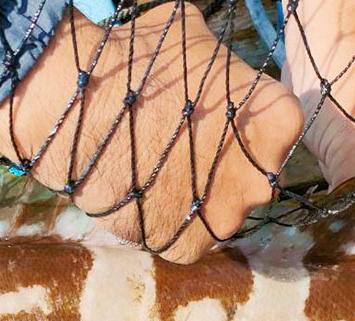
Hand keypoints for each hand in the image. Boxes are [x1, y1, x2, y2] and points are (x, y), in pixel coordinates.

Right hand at [0, 4, 303, 263]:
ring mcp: (226, 217)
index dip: (241, 123)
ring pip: (219, 211)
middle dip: (224, 165)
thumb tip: (214, 67)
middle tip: (184, 147)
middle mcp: (263, 177)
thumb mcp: (195, 40)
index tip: (213, 118)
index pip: (275, 130)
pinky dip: (166, 222)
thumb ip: (222, 66)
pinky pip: (184, 237)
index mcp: (279, 122)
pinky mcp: (187, 247)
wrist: (75, 108)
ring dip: (197, 197)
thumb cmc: (138, 63)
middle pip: (251, 176)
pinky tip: (142, 194)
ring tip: (157, 171)